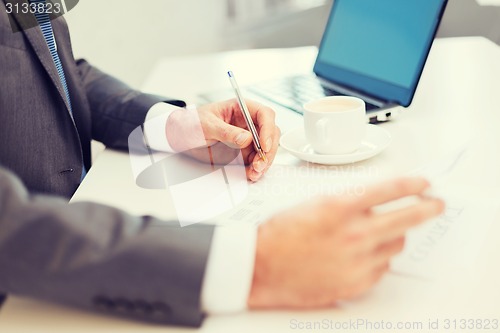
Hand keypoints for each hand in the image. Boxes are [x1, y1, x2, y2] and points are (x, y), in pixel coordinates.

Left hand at [166, 99, 279, 181]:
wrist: (180, 136)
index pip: (264, 115)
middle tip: (259, 164)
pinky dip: (256, 168)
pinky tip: (251, 174)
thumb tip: (246, 139)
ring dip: (264, 161)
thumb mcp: (205, 125)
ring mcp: (247, 138)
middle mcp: (247, 123)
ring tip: (255, 172)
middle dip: (268, 150)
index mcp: (241, 109)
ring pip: (266, 149)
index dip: (268, 129)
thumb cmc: (191, 123)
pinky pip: (256, 160)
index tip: (264, 145)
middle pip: (270, 133)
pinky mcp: (243, 152)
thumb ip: (226, 132)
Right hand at [248, 177, 444, 308]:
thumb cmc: (280, 235)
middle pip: (406, 218)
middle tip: (436, 204)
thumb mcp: (313, 205)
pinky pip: (382, 268)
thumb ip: (347, 202)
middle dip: (427, 208)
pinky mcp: (356, 283)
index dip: (412, 184)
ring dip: (394, 235)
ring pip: (396, 244)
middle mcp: (353, 234)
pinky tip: (363, 255)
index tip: (424, 183)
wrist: (262, 267)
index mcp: (340, 208)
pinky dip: (378, 259)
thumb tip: (374, 200)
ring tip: (381, 233)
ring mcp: (357, 261)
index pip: (389, 190)